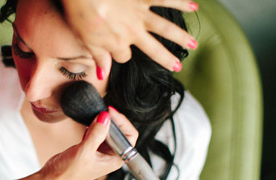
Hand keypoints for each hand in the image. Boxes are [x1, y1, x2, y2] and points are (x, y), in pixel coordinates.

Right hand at [41, 109, 137, 179]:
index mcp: (115, 159)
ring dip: (102, 123)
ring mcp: (101, 152)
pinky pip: (97, 133)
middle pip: (120, 132)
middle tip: (101, 112)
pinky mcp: (91, 148)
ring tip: (94, 117)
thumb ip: (96, 133)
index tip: (109, 112)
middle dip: (111, 121)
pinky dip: (94, 126)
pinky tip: (88, 125)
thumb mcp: (84, 151)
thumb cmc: (68, 173)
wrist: (52, 179)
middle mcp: (110, 156)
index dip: (122, 122)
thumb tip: (105, 116)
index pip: (129, 136)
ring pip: (108, 131)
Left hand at [61, 0, 198, 74]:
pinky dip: (180, 2)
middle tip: (178, 67)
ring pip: (165, 28)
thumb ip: (98, 57)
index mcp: (118, 43)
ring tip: (193, 45)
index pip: (124, 56)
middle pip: (154, 49)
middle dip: (166, 59)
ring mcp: (140, 13)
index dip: (120, 55)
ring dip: (180, 37)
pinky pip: (165, 0)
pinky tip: (194, 7)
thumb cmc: (81, 15)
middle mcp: (133, 31)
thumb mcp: (86, 40)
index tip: (117, 52)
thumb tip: (103, 75)